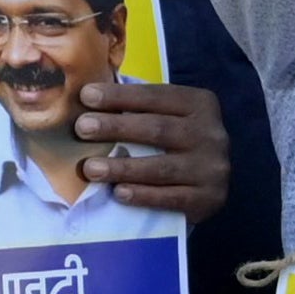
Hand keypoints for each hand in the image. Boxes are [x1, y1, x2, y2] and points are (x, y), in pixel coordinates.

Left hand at [79, 79, 228, 222]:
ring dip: (123, 168)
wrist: (209, 179)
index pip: (156, 96)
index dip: (120, 95)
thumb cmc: (174, 140)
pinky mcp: (209, 198)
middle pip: (158, 129)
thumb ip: (138, 107)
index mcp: (200, 104)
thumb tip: (88, 98)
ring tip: (90, 168)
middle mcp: (211, 134)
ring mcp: (212, 168)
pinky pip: (172, 198)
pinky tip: (119, 193)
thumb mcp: (166, 115)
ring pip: (162, 167)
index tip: (86, 96)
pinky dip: (144, 195)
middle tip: (82, 128)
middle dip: (116, 127)